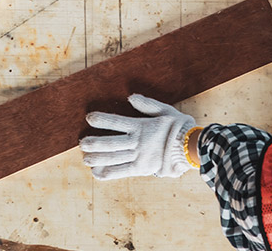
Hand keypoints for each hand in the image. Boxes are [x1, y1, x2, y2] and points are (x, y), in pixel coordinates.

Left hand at [78, 94, 195, 179]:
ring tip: (85, 158)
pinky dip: (108, 173)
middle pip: (110, 142)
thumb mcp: (165, 109)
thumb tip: (131, 97)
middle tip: (81, 143)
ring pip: (113, 157)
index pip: (116, 122)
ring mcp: (138, 156)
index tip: (89, 118)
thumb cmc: (179, 126)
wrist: (190, 147)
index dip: (102, 120)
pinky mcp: (141, 168)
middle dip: (93, 142)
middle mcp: (137, 142)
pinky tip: (97, 172)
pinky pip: (122, 171)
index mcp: (141, 126)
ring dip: (97, 158)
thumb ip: (147, 104)